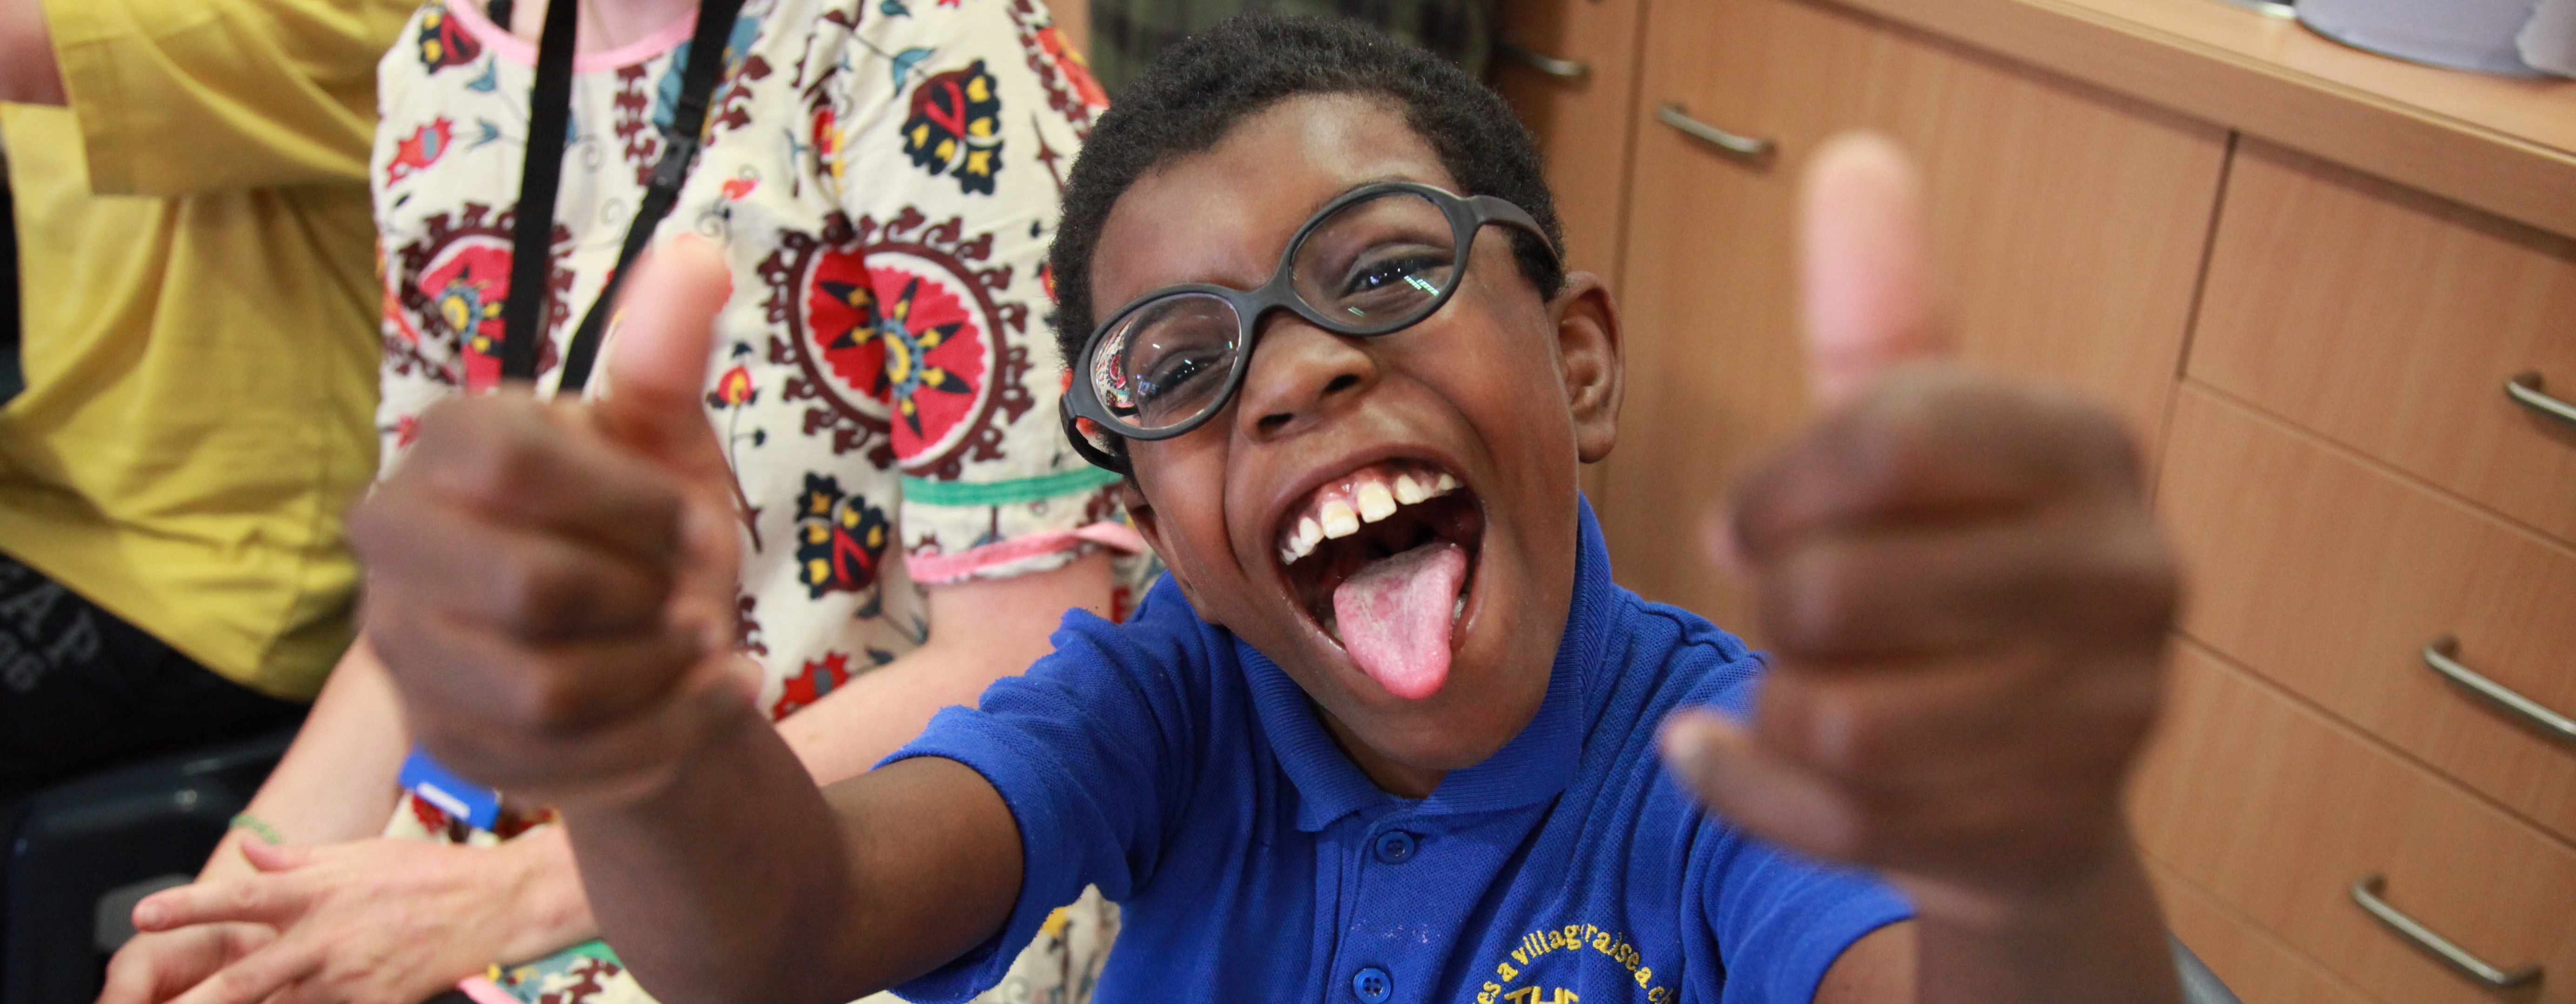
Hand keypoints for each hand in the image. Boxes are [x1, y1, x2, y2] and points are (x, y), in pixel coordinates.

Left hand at [107, 836, 580, 1003]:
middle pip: (244, 978)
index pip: (242, 897)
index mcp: (318, 892)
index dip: (189, 906)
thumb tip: (247, 853)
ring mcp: (350, 978)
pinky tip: (301, 1002)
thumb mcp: (359, 853)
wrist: (494, 905)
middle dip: (198, 1002)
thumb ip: (296, 860)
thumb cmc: (426, 874)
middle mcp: (325, 937)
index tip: (143, 915)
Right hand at [351, 236, 757, 806]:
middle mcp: (397, 541)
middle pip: (533, 589)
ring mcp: (404, 649)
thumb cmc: (647, 535)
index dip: (634, 507)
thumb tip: (696, 253)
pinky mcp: (442, 741)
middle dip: (646, 602)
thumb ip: (665, 357)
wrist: (650, 655)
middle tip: (691, 599)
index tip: (691, 523)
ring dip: (660, 675)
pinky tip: (704, 700)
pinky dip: (663, 735)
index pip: (521, 468)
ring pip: (546, 689)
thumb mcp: (667, 444)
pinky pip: (560, 764)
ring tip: (696, 648)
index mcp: (448, 445)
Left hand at [1659, 134, 2176, 913]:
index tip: (1751, 513)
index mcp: (2089, 447)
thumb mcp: (1921, 432)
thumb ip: (1880, 314)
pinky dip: (1747, 784)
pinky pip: (1834, 818)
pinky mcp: (2040, 830)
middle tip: (1789, 605)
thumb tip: (1853, 164)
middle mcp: (2126, 576)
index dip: (1773, 483)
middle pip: (1835, 592)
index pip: (1883, 436)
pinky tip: (1722, 749)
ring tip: (1802, 678)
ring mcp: (2100, 717)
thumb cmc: (1955, 567)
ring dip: (1776, 698)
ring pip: (1834, 719)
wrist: (2041, 770)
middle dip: (1771, 602)